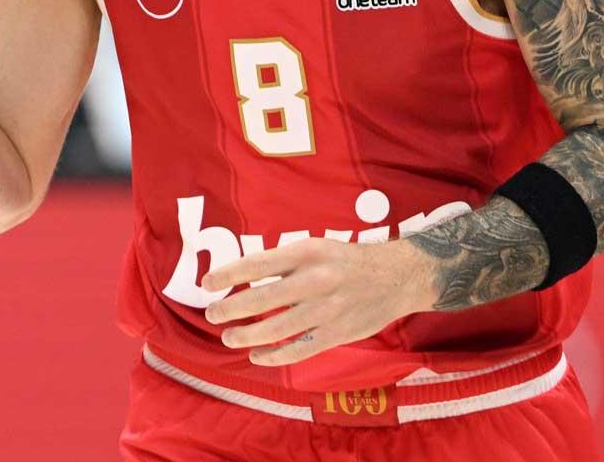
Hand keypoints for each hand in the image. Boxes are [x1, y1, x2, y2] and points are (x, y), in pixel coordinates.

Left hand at [202, 238, 432, 366]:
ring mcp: (327, 309)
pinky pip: (299, 349)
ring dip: (247, 335)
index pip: (258, 264)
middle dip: (231, 309)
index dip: (228, 274)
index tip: (207, 283)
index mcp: (307, 252)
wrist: (396, 276)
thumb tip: (241, 277)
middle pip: (262, 298)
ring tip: (228, 338)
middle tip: (212, 315)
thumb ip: (284, 262)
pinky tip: (257, 356)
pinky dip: (274, 356)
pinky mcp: (337, 333)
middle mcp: (316, 280)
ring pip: (277, 328)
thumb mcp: (316, 247)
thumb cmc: (346, 260)